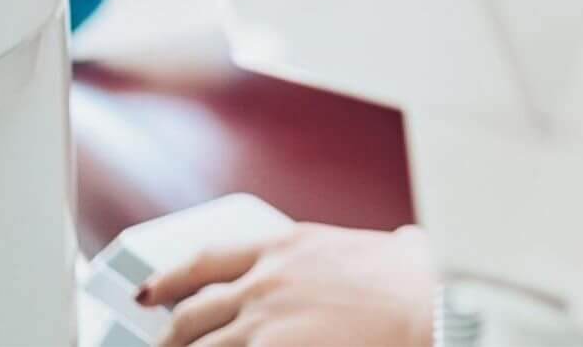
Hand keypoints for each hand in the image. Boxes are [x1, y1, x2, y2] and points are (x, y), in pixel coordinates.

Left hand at [145, 223, 435, 346]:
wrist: (432, 304)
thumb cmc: (417, 279)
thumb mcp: (381, 245)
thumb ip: (361, 249)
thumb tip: (400, 244)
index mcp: (286, 245)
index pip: (205, 260)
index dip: (168, 279)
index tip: (150, 293)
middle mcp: (265, 280)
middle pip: (191, 314)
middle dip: (170, 338)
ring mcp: (264, 321)